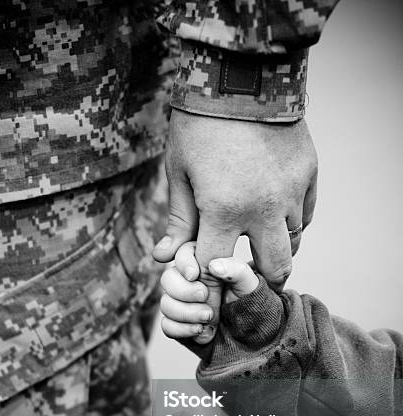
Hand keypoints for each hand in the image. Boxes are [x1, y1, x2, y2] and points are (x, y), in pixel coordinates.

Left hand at [154, 109, 316, 342]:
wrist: (238, 76)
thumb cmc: (199, 126)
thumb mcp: (179, 173)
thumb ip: (178, 221)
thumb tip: (164, 258)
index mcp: (223, 211)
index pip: (218, 269)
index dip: (209, 282)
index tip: (207, 282)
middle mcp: (262, 209)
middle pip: (273, 270)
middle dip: (258, 282)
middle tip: (247, 279)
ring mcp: (290, 192)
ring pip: (293, 243)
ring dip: (275, 250)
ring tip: (259, 242)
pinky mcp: (307, 175)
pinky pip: (305, 214)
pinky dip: (291, 222)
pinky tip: (275, 213)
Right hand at [160, 242, 258, 339]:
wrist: (251, 333)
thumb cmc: (251, 302)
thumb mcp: (249, 284)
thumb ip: (236, 270)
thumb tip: (214, 265)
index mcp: (202, 261)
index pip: (182, 253)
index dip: (184, 263)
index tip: (194, 275)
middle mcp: (186, 280)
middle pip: (168, 279)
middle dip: (184, 291)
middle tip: (204, 296)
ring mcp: (179, 303)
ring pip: (165, 303)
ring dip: (186, 312)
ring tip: (208, 317)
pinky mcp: (176, 323)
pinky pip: (166, 325)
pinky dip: (182, 329)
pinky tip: (200, 330)